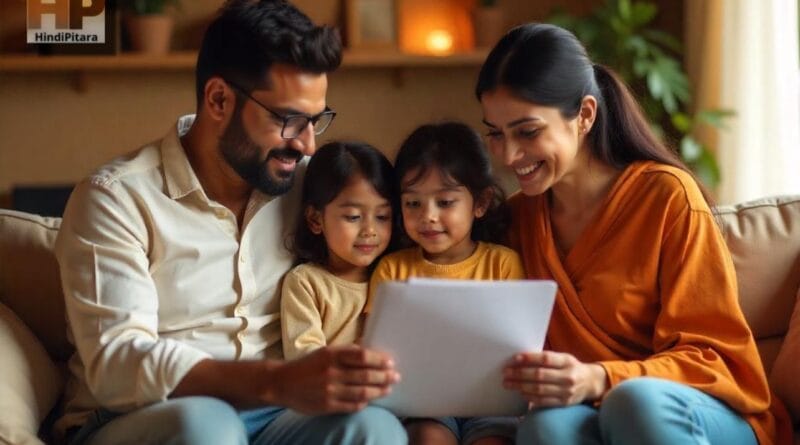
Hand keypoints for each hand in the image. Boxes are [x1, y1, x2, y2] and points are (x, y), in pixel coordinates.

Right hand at [272, 344, 399, 414]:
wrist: (281, 383)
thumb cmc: (307, 365)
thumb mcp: (324, 352)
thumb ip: (345, 352)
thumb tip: (369, 349)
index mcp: (331, 355)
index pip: (362, 356)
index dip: (379, 359)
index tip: (390, 362)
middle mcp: (331, 372)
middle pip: (365, 375)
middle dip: (384, 376)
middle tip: (396, 376)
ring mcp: (329, 390)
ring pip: (362, 392)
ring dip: (379, 391)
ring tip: (388, 388)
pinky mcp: (327, 405)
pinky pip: (351, 405)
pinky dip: (363, 402)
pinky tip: (370, 400)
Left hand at [503, 351, 607, 407]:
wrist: (590, 383)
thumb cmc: (570, 367)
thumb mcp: (563, 358)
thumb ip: (546, 358)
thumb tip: (520, 358)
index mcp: (567, 361)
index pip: (545, 359)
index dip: (529, 358)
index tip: (514, 359)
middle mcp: (568, 377)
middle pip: (539, 375)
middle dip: (519, 374)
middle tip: (505, 373)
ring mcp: (567, 392)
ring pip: (539, 389)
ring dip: (520, 386)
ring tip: (508, 383)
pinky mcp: (564, 403)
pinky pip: (543, 401)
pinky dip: (529, 397)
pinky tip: (520, 393)